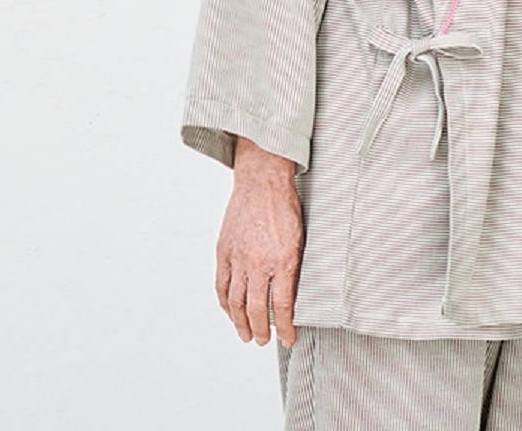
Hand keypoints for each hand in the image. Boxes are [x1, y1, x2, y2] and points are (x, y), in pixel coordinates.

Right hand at [215, 136, 303, 347]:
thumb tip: (291, 295)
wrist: (262, 181)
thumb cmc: (284, 205)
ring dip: (240, 323)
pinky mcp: (224, 251)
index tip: (287, 338)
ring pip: (236, 302)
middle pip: (256, 310)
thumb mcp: (300, 238)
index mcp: (282, 260)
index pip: (282, 306)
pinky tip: (229, 311)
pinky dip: (224, 303)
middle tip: (264, 341)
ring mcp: (238, 258)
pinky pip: (221, 285)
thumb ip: (293, 268)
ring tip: (246, 335)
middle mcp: (258, 263)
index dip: (284, 327)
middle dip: (261, 330)